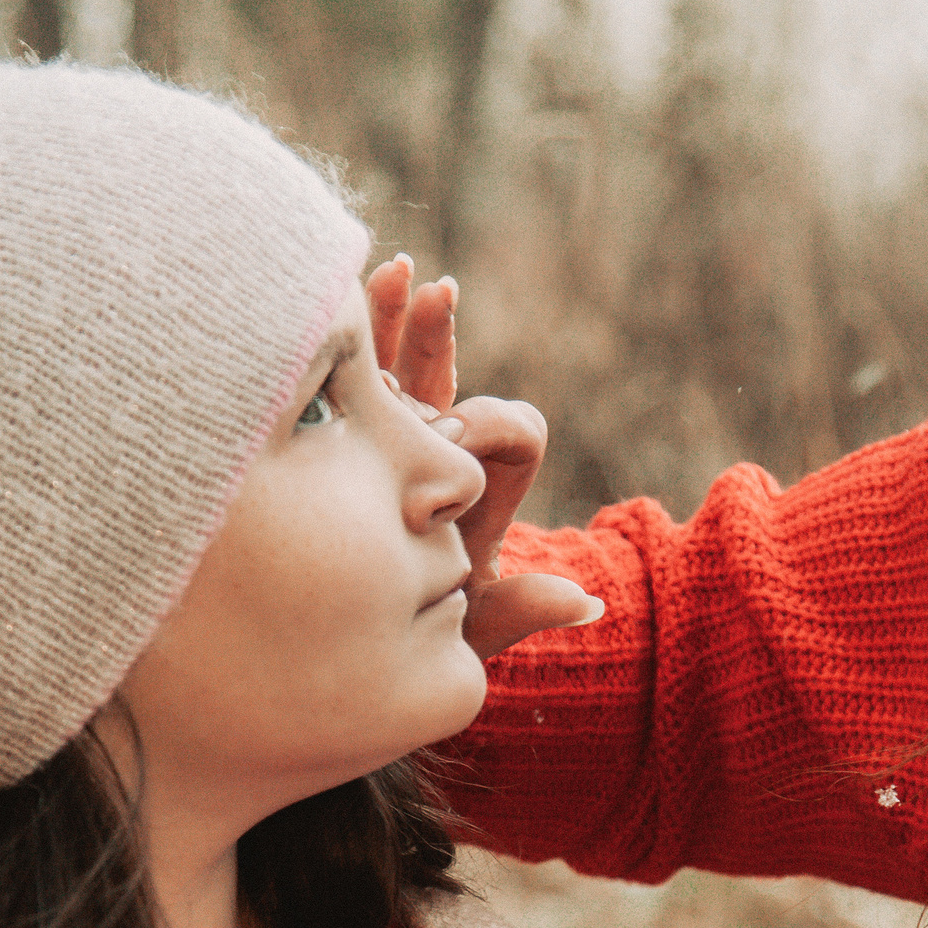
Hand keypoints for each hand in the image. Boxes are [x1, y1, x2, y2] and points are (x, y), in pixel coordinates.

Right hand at [368, 256, 600, 657]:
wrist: (348, 656)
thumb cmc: (411, 642)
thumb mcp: (467, 628)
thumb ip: (521, 610)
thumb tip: (590, 602)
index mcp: (486, 496)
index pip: (516, 432)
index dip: (487, 424)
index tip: (448, 440)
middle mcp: (443, 462)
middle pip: (458, 382)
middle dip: (439, 343)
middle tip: (437, 297)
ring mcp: (390, 449)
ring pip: (403, 369)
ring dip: (398, 320)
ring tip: (396, 271)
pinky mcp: (339, 445)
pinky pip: (350, 382)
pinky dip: (351, 339)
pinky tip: (337, 291)